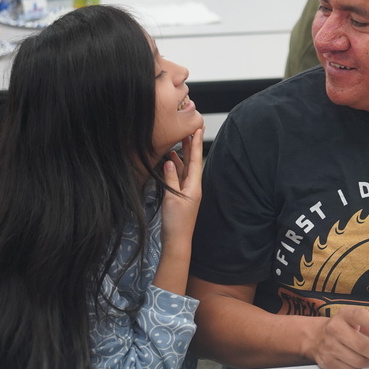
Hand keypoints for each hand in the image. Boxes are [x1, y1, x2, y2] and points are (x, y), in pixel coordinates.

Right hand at [160, 127, 203, 244]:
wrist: (177, 240)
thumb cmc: (176, 222)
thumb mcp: (172, 198)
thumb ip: (171, 179)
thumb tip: (169, 162)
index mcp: (194, 186)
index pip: (195, 159)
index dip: (196, 143)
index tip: (198, 129)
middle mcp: (193, 186)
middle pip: (192, 161)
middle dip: (191, 145)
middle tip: (189, 129)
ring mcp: (187, 191)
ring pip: (185, 168)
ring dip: (182, 154)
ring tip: (179, 140)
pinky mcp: (180, 196)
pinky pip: (179, 177)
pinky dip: (176, 167)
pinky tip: (171, 161)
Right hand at [305, 307, 368, 368]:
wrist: (319, 336)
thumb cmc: (350, 327)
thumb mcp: (366, 319)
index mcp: (345, 314)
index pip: (360, 316)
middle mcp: (334, 328)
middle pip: (361, 345)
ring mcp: (329, 346)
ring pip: (357, 361)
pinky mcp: (327, 362)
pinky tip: (357, 362)